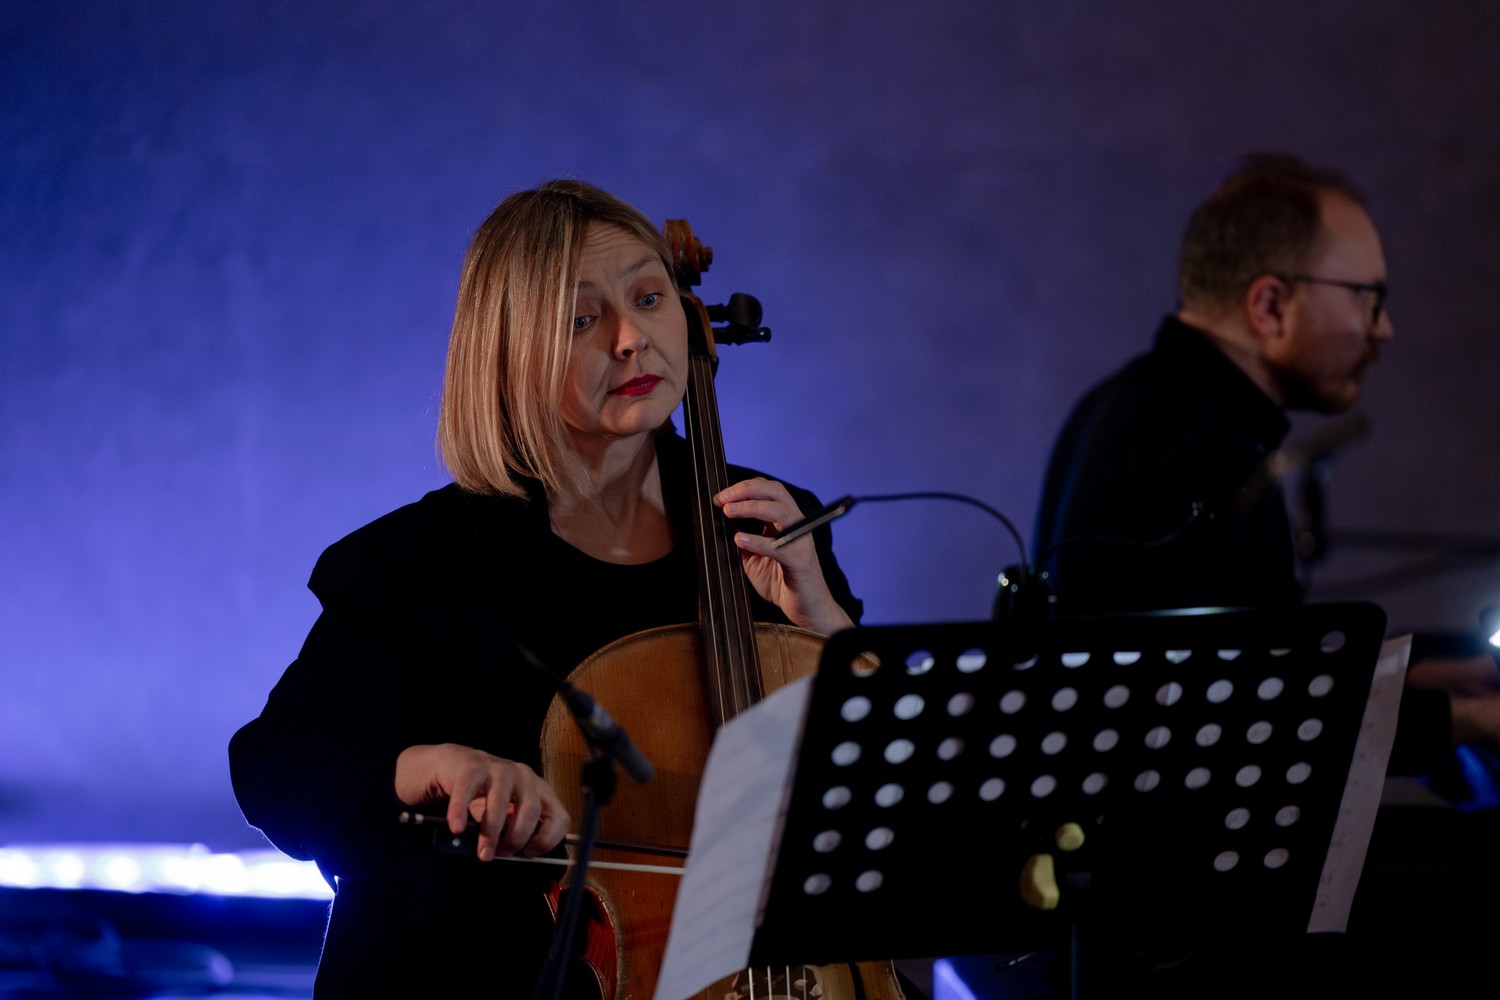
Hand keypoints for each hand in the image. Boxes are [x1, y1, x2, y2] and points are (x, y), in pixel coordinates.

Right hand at [394, 744, 569, 860]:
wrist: (456, 766)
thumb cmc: (485, 793)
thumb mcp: (507, 811)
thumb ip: (514, 828)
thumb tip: (512, 853)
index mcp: (539, 789)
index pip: (559, 817)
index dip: (547, 840)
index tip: (529, 853)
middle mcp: (524, 776)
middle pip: (531, 810)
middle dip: (517, 838)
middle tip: (503, 853)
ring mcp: (499, 769)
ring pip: (500, 803)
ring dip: (491, 833)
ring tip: (483, 851)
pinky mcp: (472, 768)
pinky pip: (467, 792)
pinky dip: (460, 813)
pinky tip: (457, 827)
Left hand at [713, 477, 853, 635]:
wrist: (807, 609)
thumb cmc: (782, 583)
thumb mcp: (755, 558)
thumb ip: (744, 542)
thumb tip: (723, 527)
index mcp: (785, 521)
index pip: (768, 490)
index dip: (744, 488)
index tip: (722, 496)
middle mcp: (796, 525)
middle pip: (775, 492)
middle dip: (746, 490)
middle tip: (723, 499)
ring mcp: (800, 541)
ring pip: (779, 511)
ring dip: (751, 507)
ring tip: (730, 512)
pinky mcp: (800, 561)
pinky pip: (779, 546)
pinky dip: (757, 541)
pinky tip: (740, 540)